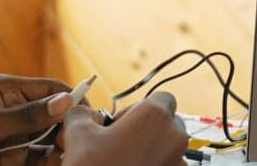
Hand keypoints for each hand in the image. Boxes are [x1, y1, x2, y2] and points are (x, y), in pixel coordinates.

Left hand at [0, 73, 74, 165]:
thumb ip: (25, 115)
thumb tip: (63, 101)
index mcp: (5, 90)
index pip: (48, 88)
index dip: (70, 98)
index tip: (88, 112)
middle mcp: (12, 110)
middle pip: (53, 115)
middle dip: (65, 126)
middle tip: (75, 138)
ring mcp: (13, 136)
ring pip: (48, 139)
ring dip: (57, 146)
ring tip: (63, 153)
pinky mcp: (10, 159)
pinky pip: (37, 158)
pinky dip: (46, 160)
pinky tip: (51, 161)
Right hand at [61, 92, 187, 165]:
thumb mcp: (78, 136)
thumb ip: (81, 114)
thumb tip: (80, 112)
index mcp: (155, 117)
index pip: (161, 97)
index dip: (138, 108)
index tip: (119, 123)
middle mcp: (174, 138)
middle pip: (166, 123)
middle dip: (144, 131)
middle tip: (116, 144)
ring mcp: (177, 164)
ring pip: (166, 148)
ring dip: (147, 151)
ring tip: (119, 162)